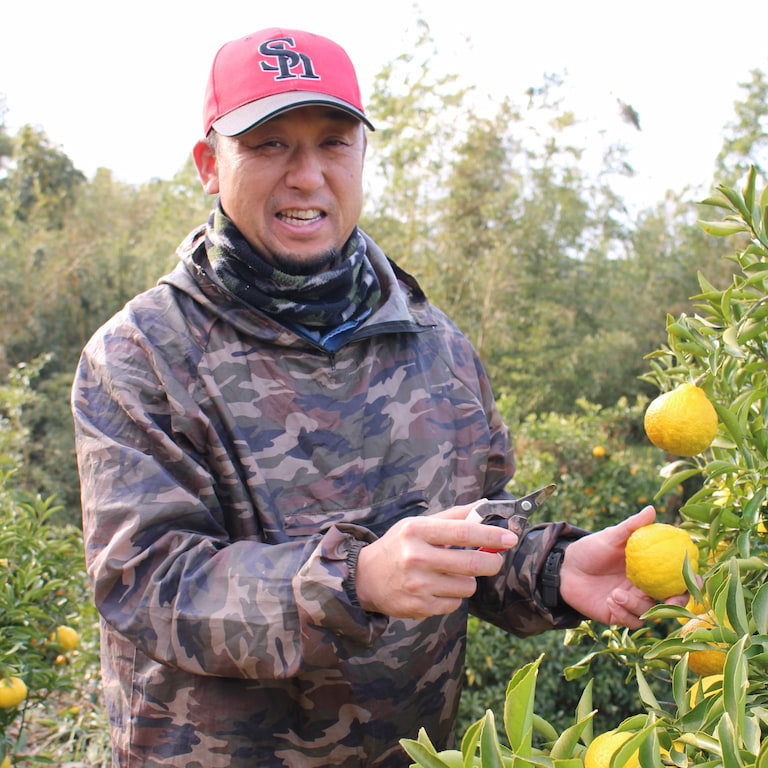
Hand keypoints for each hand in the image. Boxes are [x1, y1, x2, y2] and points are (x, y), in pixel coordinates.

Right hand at [355, 504, 518, 618]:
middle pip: (471, 563)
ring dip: (467, 580)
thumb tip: (485, 506)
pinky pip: (454, 603)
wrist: (365, 578)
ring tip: (451, 573)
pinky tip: (437, 588)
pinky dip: (452, 596)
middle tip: (494, 560)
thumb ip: (452, 517)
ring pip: (467, 586)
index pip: (463, 532)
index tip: (510, 537)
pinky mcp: (419, 607)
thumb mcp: (418, 524)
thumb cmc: (398, 546)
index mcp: (417, 531)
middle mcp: (416, 557)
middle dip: (491, 562)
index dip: (491, 535)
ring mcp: (418, 584)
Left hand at [559, 506, 687, 628]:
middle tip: (669, 600)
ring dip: (637, 606)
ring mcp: (634, 603)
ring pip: (650, 613)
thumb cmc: (590, 549)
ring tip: (615, 593)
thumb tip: (651, 509)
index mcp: (650, 568)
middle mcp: (646, 588)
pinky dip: (624, 613)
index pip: (679, 578)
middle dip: (676, 605)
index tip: (697, 580)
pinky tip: (610, 599)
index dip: (693, 582)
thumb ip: (631, 526)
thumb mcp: (610, 536)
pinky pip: (631, 621)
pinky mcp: (620, 616)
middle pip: (672, 602)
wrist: (565, 569)